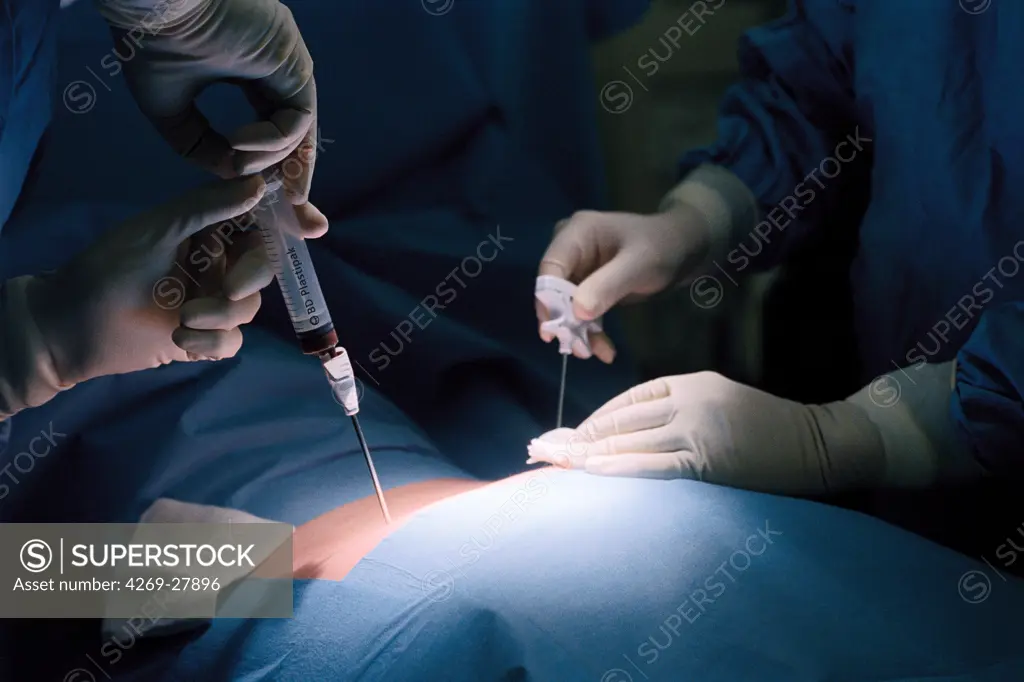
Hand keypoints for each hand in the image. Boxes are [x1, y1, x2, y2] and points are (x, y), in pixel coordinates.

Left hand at [24, 175, 272, 385]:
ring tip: (184, 319)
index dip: (288, 222)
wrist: (72, 325)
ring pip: (248, 308)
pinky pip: (233, 341)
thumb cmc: (109, 267)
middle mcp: (214, 263)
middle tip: (228, 288)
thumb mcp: (159, 228)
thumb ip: (211, 206)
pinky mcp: (204, 339)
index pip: (257, 221)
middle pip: (262, 268)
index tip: (314, 226)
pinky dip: (213, 342)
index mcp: (206, 230)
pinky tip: (182, 341)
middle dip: (250, 278)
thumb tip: (261, 185)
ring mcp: (211, 301)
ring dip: (221, 316)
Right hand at [97, 0, 326, 237]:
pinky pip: (296, 118)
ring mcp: (290, 63)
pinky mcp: (294, 62)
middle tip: (302, 222)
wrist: (152, 2)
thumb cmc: (152, 44)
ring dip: (272, 161)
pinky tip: (240, 147)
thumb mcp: (171, 110)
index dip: (276, 168)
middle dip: (299, 181)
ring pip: (299, 130)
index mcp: (253, 71)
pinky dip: (272, 142)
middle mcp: (278, 68)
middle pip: (299, 134)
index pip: (276, 128)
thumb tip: (232, 176)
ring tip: (238, 167)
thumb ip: (201, 146)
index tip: (279, 208)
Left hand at [527, 372, 887, 494]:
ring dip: (588, 454)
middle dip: (579, 437)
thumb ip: (678, 407)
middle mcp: (688, 400)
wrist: (816, 442)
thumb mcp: (720, 400)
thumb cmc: (767, 426)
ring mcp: (697, 428)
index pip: (628, 399)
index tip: (567, 435)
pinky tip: (592, 471)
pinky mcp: (708, 458)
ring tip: (555, 462)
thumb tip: (631, 430)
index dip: (594, 419)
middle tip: (544, 448)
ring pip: (631, 440)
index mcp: (690, 382)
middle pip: (621, 419)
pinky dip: (620, 467)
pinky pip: (654, 464)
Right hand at [536, 204, 710, 361]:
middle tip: (580, 349)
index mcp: (576, 233)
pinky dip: (591, 331)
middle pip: (553, 289)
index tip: (555, 329)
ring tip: (597, 353)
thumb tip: (576, 312)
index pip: (550, 267)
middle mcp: (570, 249)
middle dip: (565, 321)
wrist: (682, 248)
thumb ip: (606, 285)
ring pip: (566, 306)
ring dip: (579, 332)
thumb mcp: (637, 265)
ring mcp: (578, 268)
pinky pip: (581, 312)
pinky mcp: (587, 286)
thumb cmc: (660, 247)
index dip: (548, 299)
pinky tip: (605, 351)